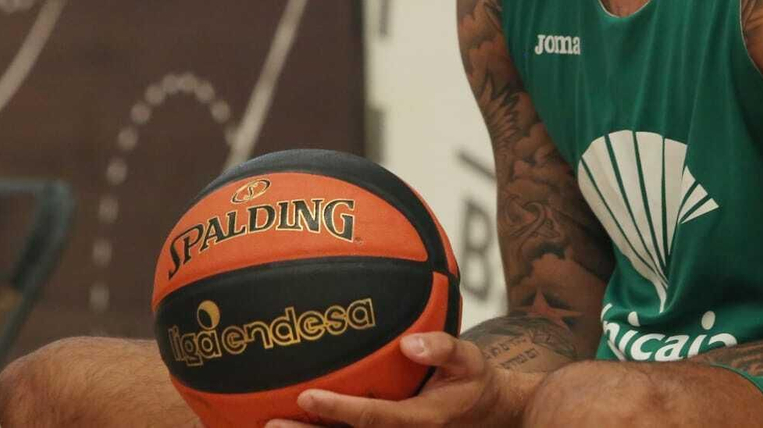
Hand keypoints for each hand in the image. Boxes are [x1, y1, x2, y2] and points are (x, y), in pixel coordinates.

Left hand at [265, 333, 528, 427]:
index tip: (305, 397)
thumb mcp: (471, 361)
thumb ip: (443, 349)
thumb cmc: (476, 383)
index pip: (372, 418)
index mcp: (419, 419)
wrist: (494, 417)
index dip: (337, 410)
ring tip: (268, 424)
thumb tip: (410, 342)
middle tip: (269, 421)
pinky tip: (293, 423)